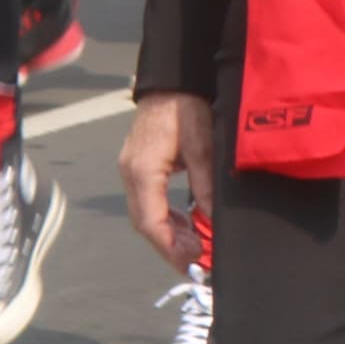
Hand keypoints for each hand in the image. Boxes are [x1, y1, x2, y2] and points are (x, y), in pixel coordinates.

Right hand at [118, 92, 217, 272]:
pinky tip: (186, 224)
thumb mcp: (203, 145)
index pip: (150, 221)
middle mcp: (130, 175)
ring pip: (146, 214)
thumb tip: (213, 219)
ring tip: (194, 248)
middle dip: (169, 246)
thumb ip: (205, 184)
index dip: (170, 246)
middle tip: (196, 263)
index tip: (191, 262)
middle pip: (145, 223)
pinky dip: (167, 217)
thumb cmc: (186, 106)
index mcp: (142, 171)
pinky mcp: (140, 167)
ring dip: (169, 233)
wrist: (172, 80)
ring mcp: (132, 171)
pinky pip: (149, 201)